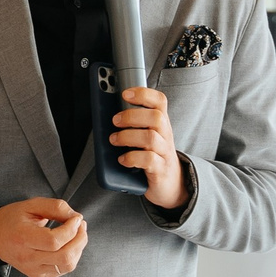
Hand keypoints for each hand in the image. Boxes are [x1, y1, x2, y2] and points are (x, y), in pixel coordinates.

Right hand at [0, 197, 85, 276]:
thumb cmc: (13, 219)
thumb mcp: (31, 205)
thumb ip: (55, 207)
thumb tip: (77, 218)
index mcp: (21, 237)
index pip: (54, 241)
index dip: (71, 229)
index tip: (77, 218)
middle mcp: (27, 258)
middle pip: (64, 256)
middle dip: (80, 239)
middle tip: (81, 225)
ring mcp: (33, 270)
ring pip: (67, 265)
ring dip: (79, 248)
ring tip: (77, 233)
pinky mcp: (38, 276)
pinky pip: (64, 269)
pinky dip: (72, 256)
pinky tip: (69, 244)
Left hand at [110, 86, 184, 210]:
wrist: (170, 183)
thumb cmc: (152, 155)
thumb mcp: (144, 136)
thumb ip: (132, 124)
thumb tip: (105, 113)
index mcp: (161, 123)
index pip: (160, 101)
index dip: (143, 94)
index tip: (125, 93)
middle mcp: (165, 135)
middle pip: (156, 117)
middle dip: (132, 116)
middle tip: (115, 121)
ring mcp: (164, 152)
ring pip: (150, 138)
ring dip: (127, 137)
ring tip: (114, 140)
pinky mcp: (160, 169)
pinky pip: (148, 160)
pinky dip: (132, 158)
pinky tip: (122, 159)